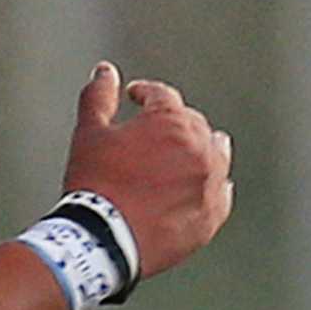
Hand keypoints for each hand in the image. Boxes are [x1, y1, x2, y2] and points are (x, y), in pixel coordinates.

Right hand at [61, 62, 231, 278]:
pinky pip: (221, 192)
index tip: (133, 98)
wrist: (104, 239)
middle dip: (172, 121)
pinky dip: (210, 185)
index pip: (162, 96)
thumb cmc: (94, 182)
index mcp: (171, 121)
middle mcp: (200, 147)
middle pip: (192, 123)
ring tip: (183, 152)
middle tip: (152, 129)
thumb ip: (99, 96)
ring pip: (215, 154)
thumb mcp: (89, 133)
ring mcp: (211, 182)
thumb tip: (105, 71)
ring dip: (200, 148)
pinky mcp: (213, 214)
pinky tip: (196, 186)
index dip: (144, 94)